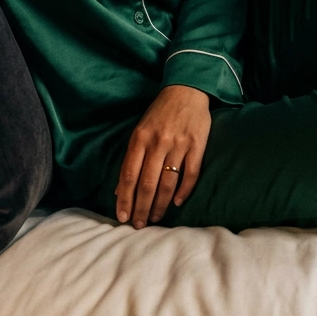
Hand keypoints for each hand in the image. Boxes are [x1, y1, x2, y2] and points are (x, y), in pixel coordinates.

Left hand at [115, 85, 210, 228]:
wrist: (186, 90)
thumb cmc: (159, 113)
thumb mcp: (140, 130)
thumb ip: (131, 158)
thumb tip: (119, 189)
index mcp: (140, 138)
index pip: (129, 175)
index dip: (125, 199)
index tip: (122, 217)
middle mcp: (158, 142)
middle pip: (147, 184)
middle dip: (141, 208)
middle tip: (139, 225)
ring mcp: (178, 144)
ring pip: (168, 183)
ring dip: (160, 205)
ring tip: (155, 218)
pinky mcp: (197, 145)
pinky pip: (190, 174)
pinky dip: (183, 191)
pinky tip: (177, 203)